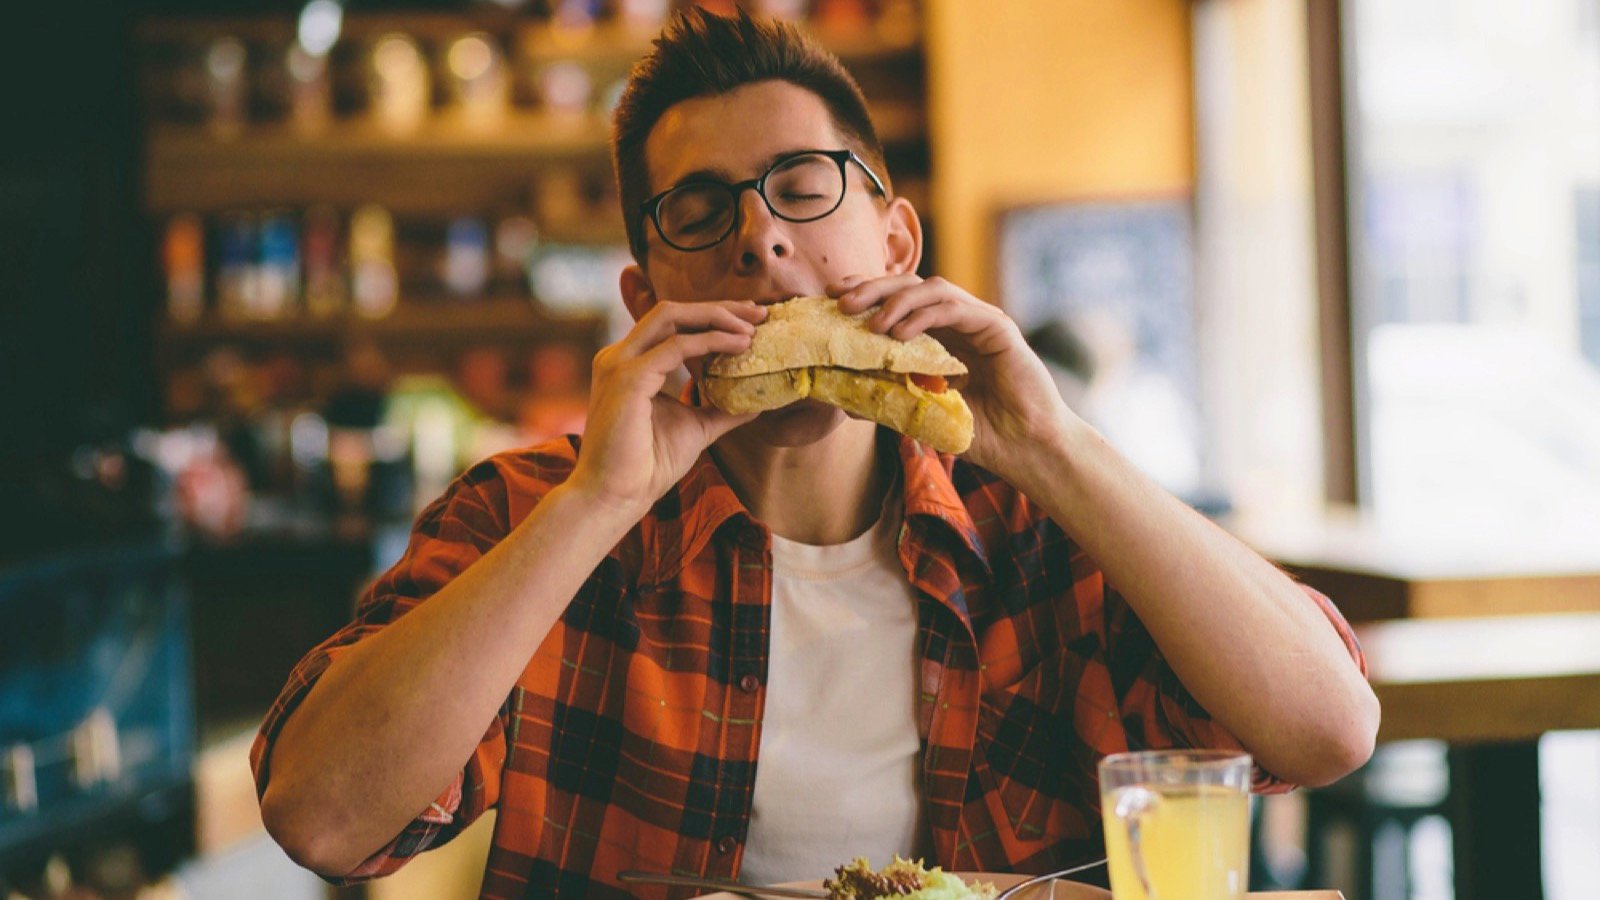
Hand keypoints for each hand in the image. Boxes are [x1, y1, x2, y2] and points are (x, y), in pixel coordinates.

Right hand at [567, 300, 766, 517]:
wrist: (616, 497)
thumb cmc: (648, 466)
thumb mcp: (695, 427)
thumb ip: (720, 408)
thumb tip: (755, 401)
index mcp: (630, 364)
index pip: (672, 324)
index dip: (712, 316)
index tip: (751, 321)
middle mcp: (620, 356)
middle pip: (672, 311)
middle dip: (718, 307)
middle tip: (759, 314)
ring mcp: (620, 363)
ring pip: (671, 317)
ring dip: (716, 317)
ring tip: (752, 328)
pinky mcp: (627, 378)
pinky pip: (676, 346)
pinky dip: (711, 341)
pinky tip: (738, 346)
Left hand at [830, 274, 1074, 477]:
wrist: (1024, 450)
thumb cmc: (979, 435)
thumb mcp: (922, 416)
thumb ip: (891, 401)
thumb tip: (844, 401)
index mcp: (940, 336)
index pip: (898, 301)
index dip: (866, 293)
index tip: (832, 299)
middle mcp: (958, 322)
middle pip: (910, 286)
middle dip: (873, 288)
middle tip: (841, 301)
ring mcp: (978, 320)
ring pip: (932, 288)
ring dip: (896, 301)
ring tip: (871, 324)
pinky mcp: (997, 327)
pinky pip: (955, 308)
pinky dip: (924, 315)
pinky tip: (899, 334)